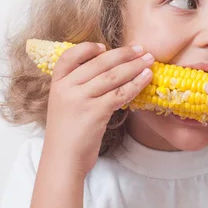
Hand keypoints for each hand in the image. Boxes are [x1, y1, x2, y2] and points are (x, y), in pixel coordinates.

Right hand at [43, 42, 153, 175]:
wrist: (63, 161)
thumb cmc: (68, 133)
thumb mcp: (65, 104)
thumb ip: (79, 86)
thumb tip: (110, 68)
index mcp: (57, 84)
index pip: (69, 56)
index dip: (87, 48)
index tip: (105, 46)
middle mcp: (66, 88)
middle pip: (99, 63)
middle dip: (124, 54)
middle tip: (141, 49)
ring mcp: (80, 100)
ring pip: (113, 76)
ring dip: (135, 66)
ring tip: (149, 60)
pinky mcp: (95, 112)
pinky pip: (120, 93)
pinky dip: (136, 83)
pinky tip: (147, 78)